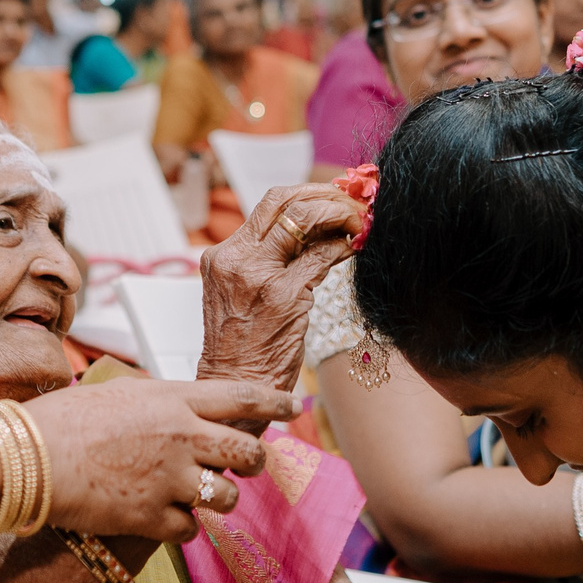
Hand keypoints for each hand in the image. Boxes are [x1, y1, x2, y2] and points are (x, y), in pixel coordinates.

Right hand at [27, 378, 298, 542]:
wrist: (30, 458)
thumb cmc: (63, 421)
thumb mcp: (118, 393)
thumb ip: (158, 402)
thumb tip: (179, 409)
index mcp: (172, 400)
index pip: (241, 397)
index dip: (274, 402)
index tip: (294, 405)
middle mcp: (180, 437)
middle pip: (248, 452)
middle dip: (255, 462)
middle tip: (249, 465)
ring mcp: (169, 479)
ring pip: (226, 497)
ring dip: (218, 499)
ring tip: (198, 496)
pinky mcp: (152, 517)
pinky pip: (190, 530)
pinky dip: (182, 528)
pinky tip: (163, 518)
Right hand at [195, 185, 363, 389]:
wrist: (236, 388)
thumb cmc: (243, 348)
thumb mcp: (243, 295)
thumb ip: (269, 262)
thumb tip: (318, 232)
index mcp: (222, 256)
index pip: (269, 205)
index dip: (307, 194)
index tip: (334, 196)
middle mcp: (236, 259)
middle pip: (284, 201)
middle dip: (325, 195)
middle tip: (353, 202)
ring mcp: (258, 276)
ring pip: (304, 219)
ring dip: (340, 214)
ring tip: (360, 222)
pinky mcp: (283, 295)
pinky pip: (322, 256)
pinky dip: (343, 247)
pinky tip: (355, 248)